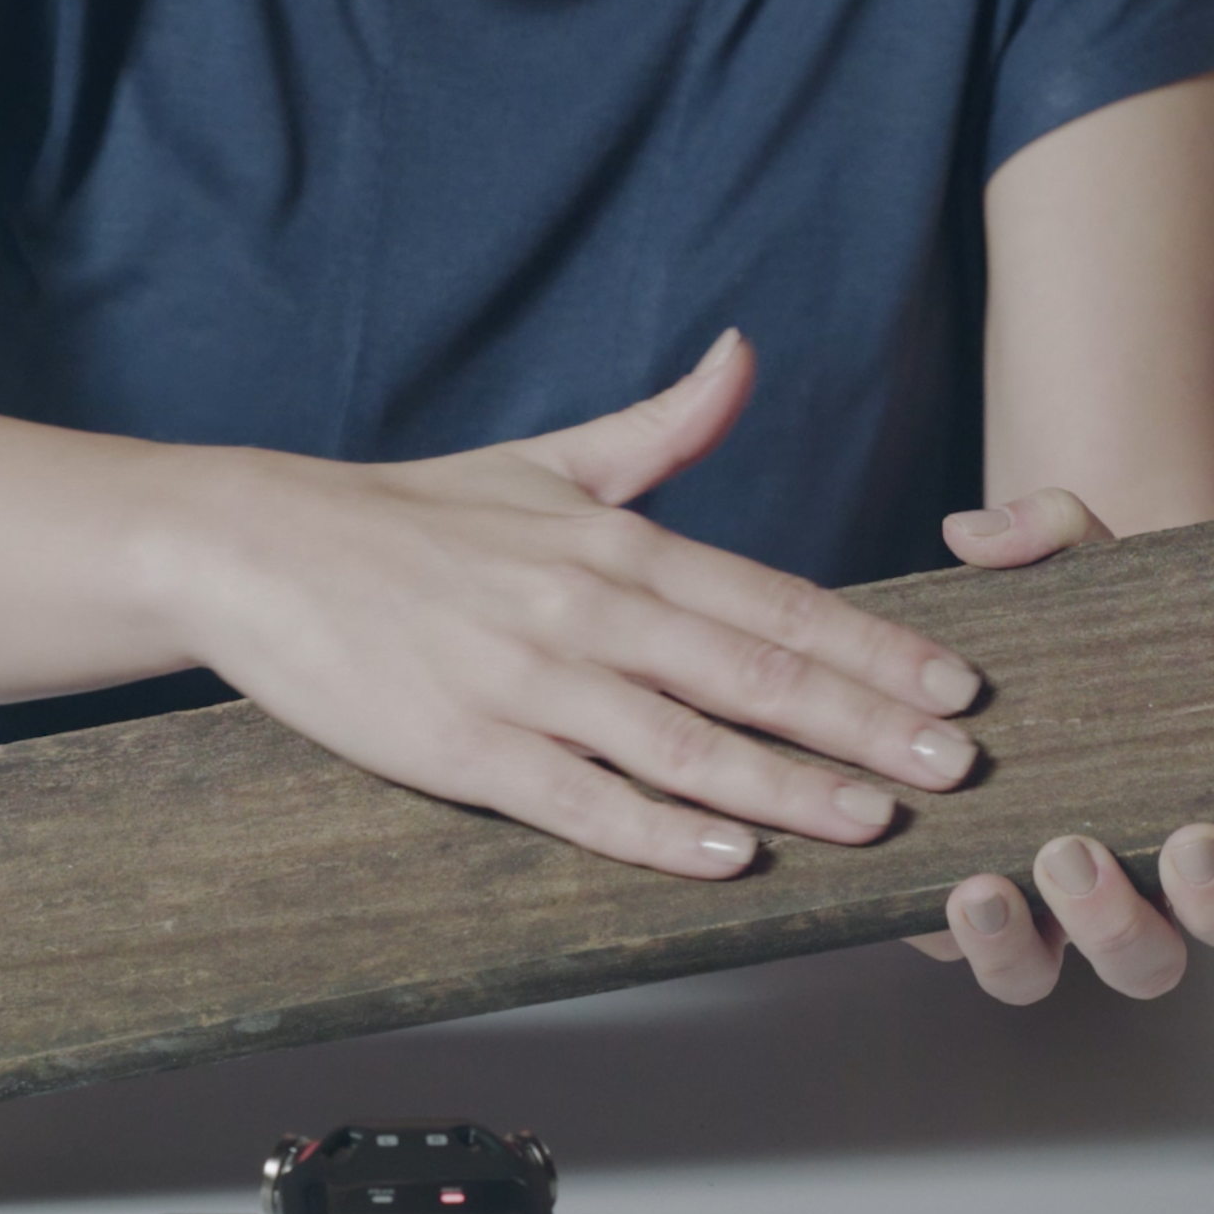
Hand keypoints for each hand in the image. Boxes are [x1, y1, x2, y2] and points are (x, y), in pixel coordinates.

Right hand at [159, 330, 987, 877]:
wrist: (257, 547)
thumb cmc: (406, 514)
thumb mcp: (542, 460)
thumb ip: (660, 426)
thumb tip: (742, 355)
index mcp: (611, 542)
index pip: (770, 600)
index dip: (870, 647)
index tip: (953, 685)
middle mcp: (582, 608)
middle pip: (750, 673)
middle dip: (864, 723)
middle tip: (956, 765)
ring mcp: (523, 682)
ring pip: (682, 744)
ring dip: (788, 787)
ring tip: (876, 820)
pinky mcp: (461, 748)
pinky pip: (579, 800)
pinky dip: (659, 832)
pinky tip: (730, 857)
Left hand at [904, 490, 1213, 999]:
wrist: (1003, 645)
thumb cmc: (1078, 618)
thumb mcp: (1080, 565)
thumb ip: (1050, 530)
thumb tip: (982, 531)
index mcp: (1182, 827)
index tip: (1197, 838)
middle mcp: (1117, 887)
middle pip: (1146, 960)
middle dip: (1113, 922)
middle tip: (1072, 854)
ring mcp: (1029, 908)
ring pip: (1036, 975)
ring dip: (1011, 950)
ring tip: (977, 890)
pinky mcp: (946, 902)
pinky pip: (937, 946)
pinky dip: (921, 926)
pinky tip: (901, 880)